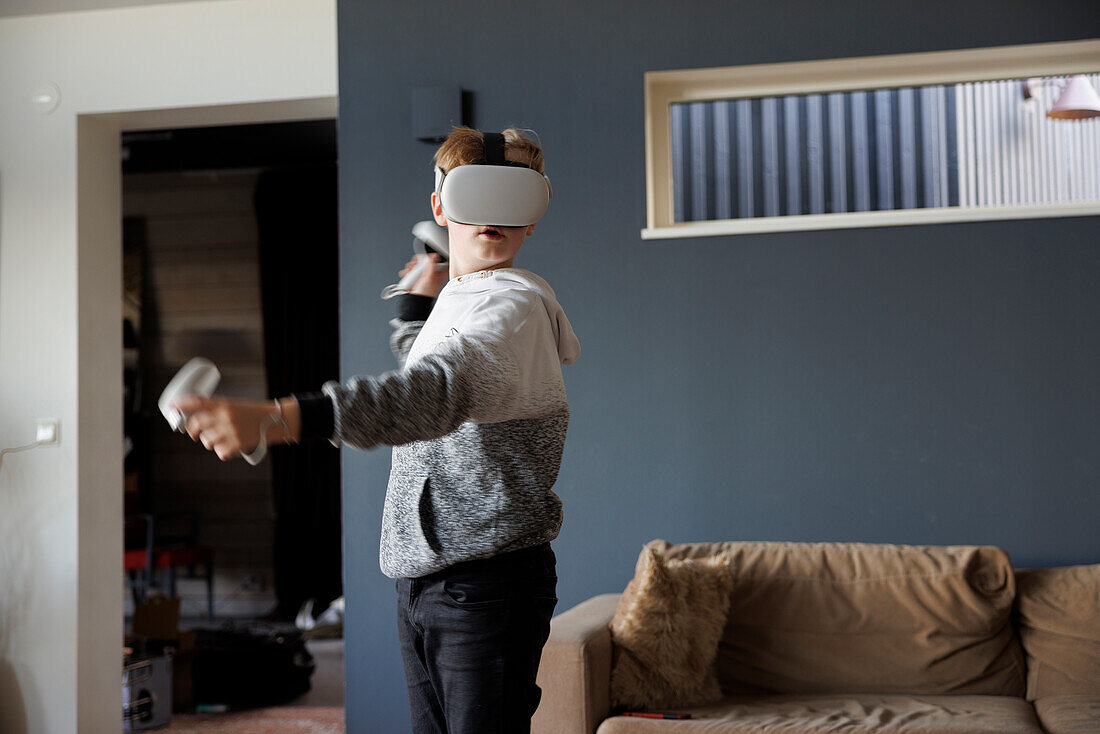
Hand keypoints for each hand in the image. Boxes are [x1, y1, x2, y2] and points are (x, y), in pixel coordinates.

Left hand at [171, 396, 286, 460]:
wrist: (274, 421)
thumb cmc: (252, 414)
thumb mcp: (235, 406)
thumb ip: (217, 410)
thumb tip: (196, 419)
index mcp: (224, 404)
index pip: (198, 402)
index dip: (182, 404)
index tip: (172, 407)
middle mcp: (224, 417)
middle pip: (197, 425)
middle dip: (193, 431)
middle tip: (195, 434)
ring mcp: (229, 431)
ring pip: (207, 441)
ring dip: (211, 442)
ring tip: (223, 438)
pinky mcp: (236, 444)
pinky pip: (220, 452)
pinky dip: (224, 451)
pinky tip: (233, 446)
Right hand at [400, 253, 448, 297]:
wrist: (414, 302)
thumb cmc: (425, 294)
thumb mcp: (429, 277)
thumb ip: (432, 265)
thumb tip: (435, 256)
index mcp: (439, 275)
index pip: (441, 262)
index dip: (435, 257)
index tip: (429, 256)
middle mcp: (431, 275)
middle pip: (426, 262)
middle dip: (418, 262)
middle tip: (415, 264)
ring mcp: (423, 277)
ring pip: (418, 266)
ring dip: (411, 267)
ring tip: (410, 271)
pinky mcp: (415, 279)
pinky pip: (411, 271)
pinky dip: (408, 272)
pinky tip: (407, 274)